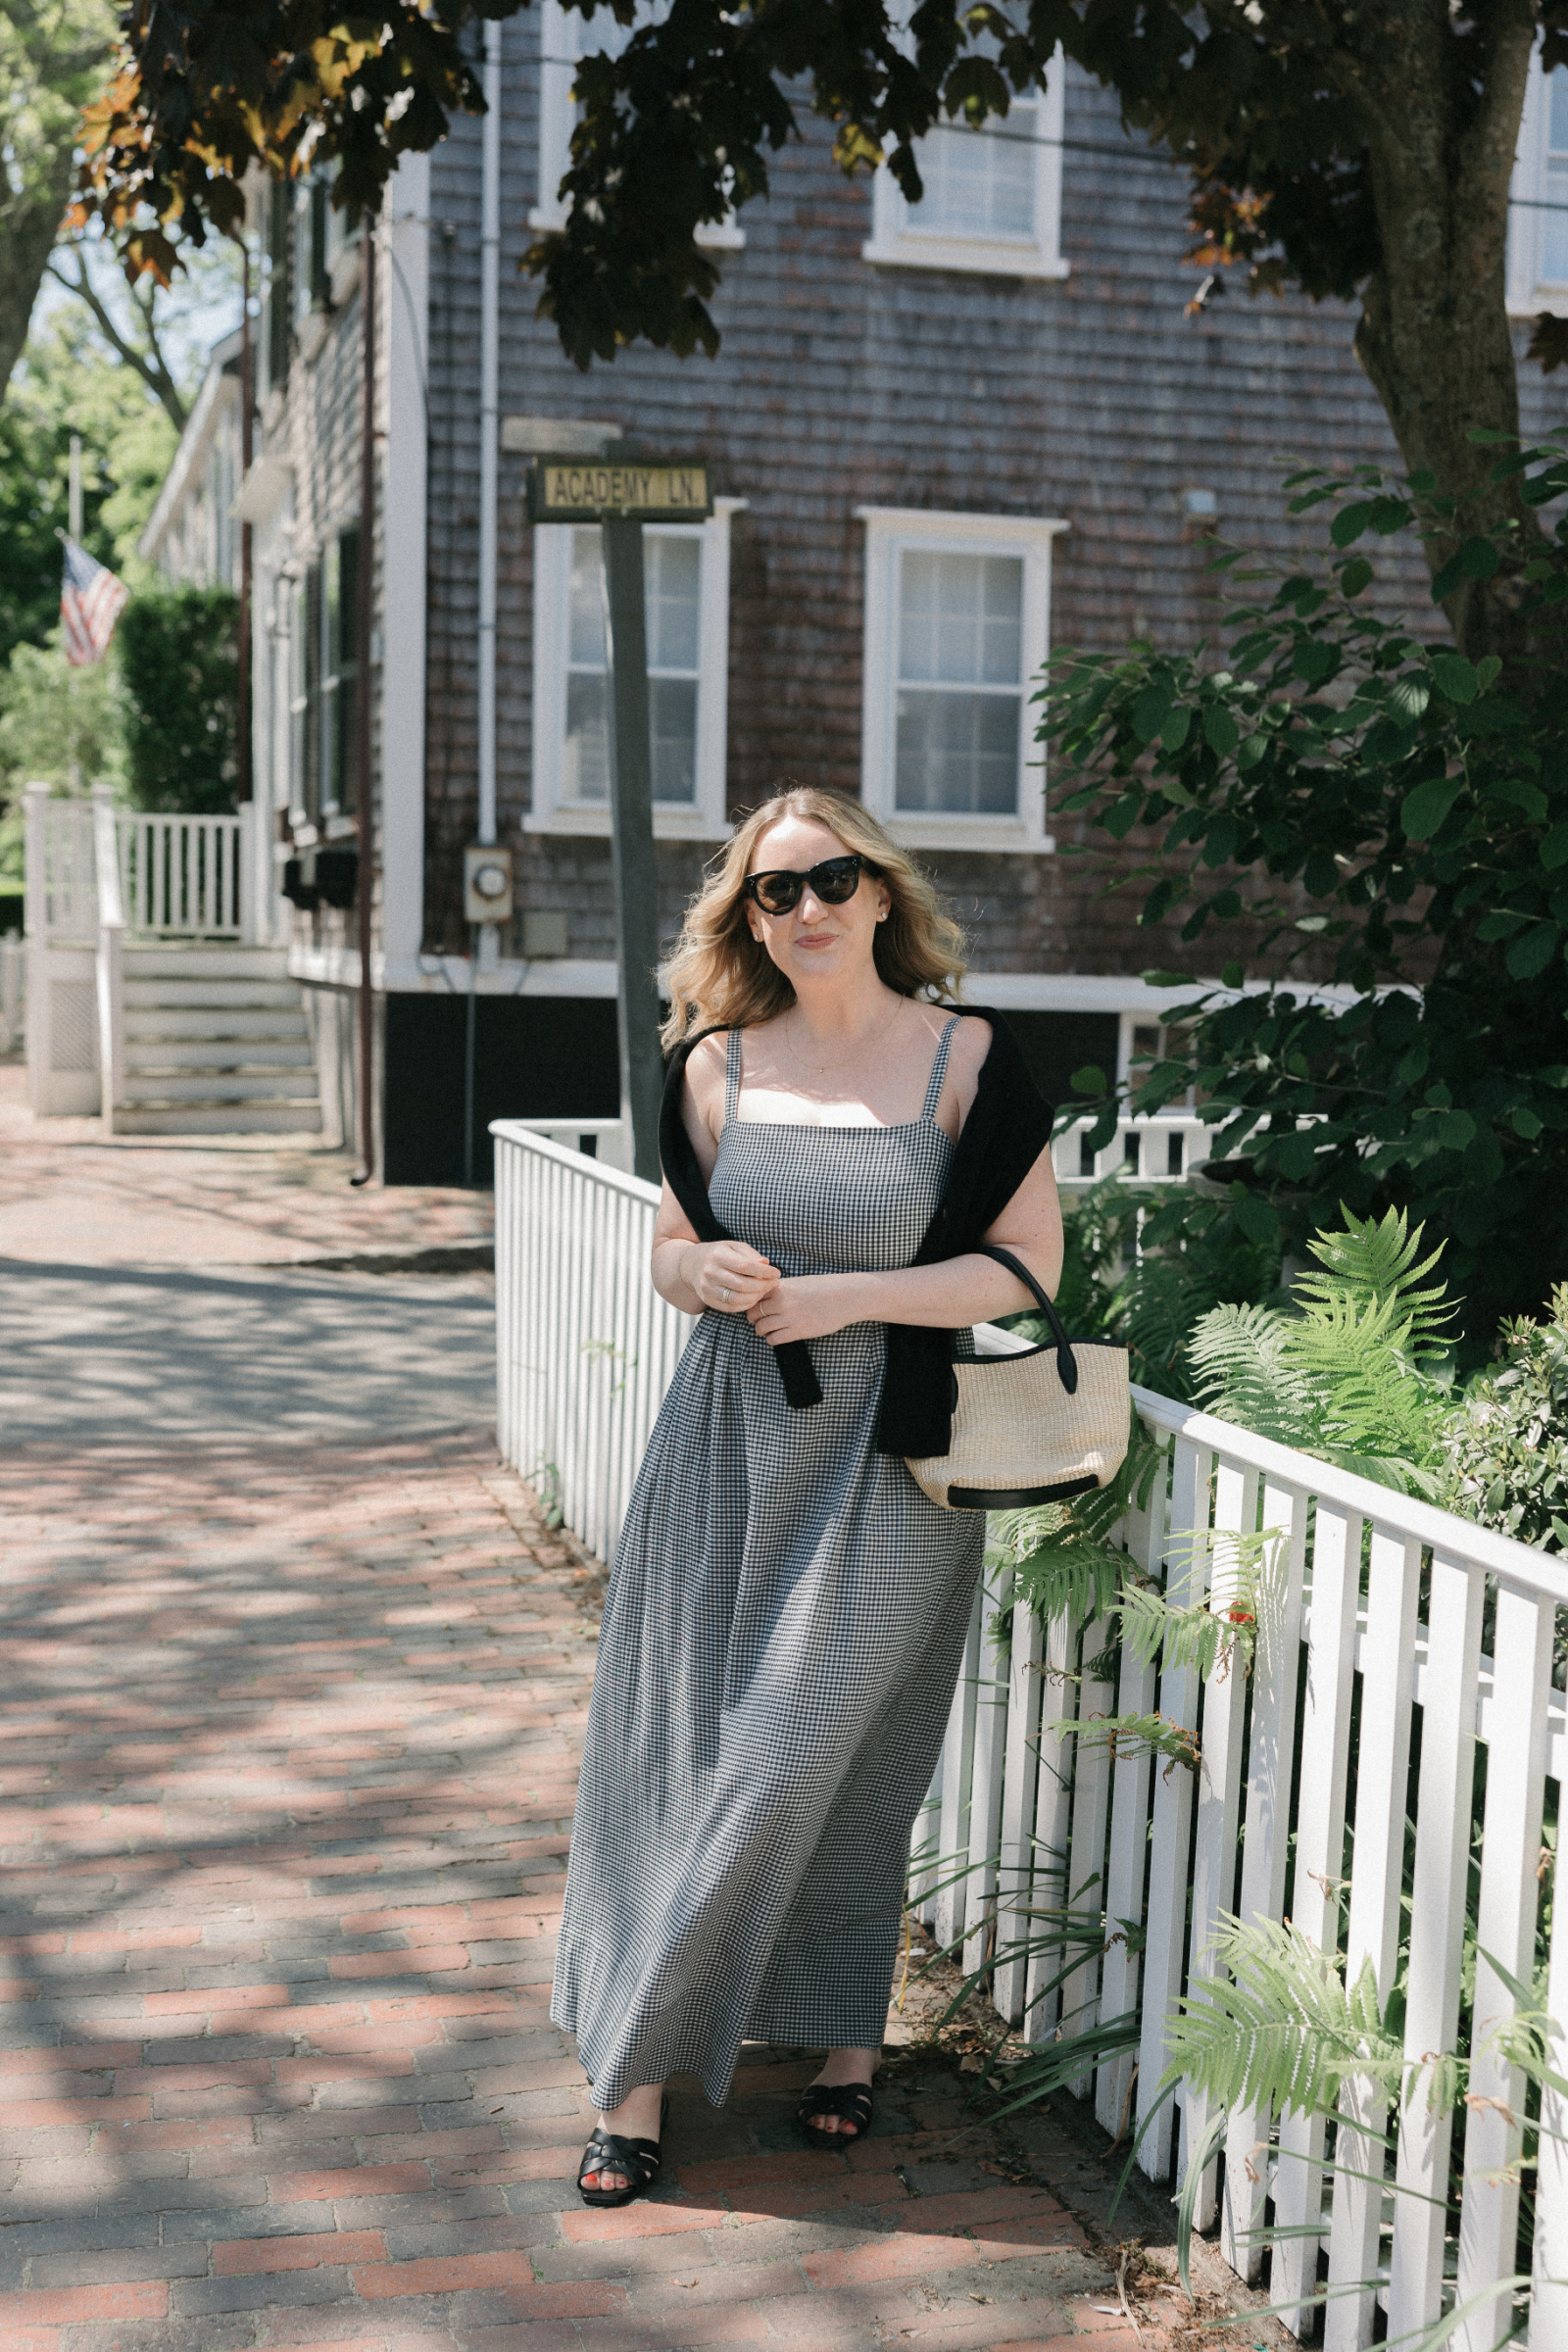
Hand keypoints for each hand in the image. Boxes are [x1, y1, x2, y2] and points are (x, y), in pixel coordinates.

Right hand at [685, 1239, 778, 1313]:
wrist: (691, 1264)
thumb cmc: (719, 1253)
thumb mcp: (733, 1246)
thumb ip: (750, 1254)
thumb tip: (766, 1263)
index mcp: (718, 1256)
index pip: (745, 1266)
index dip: (764, 1271)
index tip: (776, 1272)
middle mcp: (710, 1272)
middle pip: (742, 1284)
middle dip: (763, 1285)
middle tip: (774, 1283)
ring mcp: (707, 1288)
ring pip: (736, 1298)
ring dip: (756, 1297)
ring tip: (765, 1290)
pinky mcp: (707, 1300)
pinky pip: (730, 1307)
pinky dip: (746, 1304)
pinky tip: (754, 1297)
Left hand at [747, 1275, 862, 1345]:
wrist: (845, 1297)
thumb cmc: (824, 1288)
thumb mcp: (799, 1283)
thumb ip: (781, 1289)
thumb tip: (765, 1296)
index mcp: (781, 1287)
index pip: (753, 1296)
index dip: (752, 1303)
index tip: (757, 1307)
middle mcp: (782, 1301)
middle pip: (753, 1313)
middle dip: (754, 1318)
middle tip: (760, 1320)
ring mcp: (789, 1317)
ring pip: (761, 1328)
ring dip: (762, 1330)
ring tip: (769, 1330)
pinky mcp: (797, 1331)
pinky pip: (773, 1339)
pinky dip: (772, 1339)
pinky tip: (779, 1336)